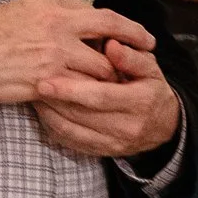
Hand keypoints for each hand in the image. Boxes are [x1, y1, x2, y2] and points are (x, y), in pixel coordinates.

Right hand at [0, 0, 154, 105]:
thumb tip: (79, 13)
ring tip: (121, 82)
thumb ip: (52, 8)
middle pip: (110, 30)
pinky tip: (99, 99)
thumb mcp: (21, 7)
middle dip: (134, 41)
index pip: (96, 11)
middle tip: (148, 49)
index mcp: (50, 1)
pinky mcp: (49, 79)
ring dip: (113, 75)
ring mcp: (55, 51)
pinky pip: (83, 87)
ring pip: (101, 64)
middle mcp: (57, 21)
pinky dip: (95, 93)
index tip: (133, 34)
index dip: (120, 25)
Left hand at [34, 39, 180, 158]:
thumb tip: (111, 45)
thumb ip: (132, 57)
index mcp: (140, 102)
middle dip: (54, 101)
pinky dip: (54, 128)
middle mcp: (127, 127)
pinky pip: (72, 143)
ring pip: (73, 131)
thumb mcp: (151, 69)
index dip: (72, 90)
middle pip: (83, 115)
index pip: (101, 96)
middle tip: (33, 84)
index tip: (47, 80)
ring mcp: (114, 144)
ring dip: (50, 115)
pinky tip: (44, 112)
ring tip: (33, 96)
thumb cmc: (151, 89)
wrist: (164, 127)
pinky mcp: (103, 152)